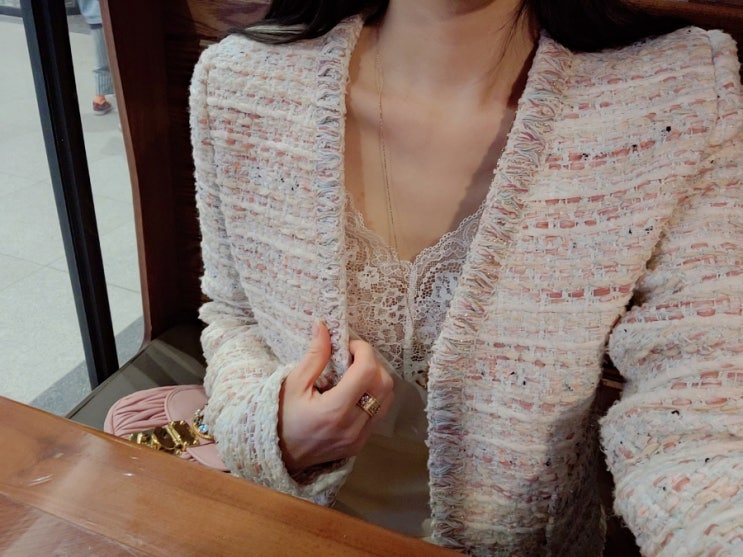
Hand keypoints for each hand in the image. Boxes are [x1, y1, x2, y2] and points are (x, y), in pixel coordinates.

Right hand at [278, 321, 393, 473]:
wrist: (278, 456)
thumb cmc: (282, 416)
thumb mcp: (293, 383)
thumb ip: (314, 355)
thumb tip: (324, 326)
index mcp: (335, 410)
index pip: (367, 371)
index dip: (363, 350)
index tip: (349, 345)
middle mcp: (353, 426)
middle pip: (384, 383)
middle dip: (372, 363)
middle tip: (352, 358)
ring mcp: (360, 438)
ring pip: (387, 399)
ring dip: (376, 380)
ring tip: (355, 374)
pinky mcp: (361, 444)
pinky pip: (379, 414)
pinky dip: (373, 397)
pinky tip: (354, 393)